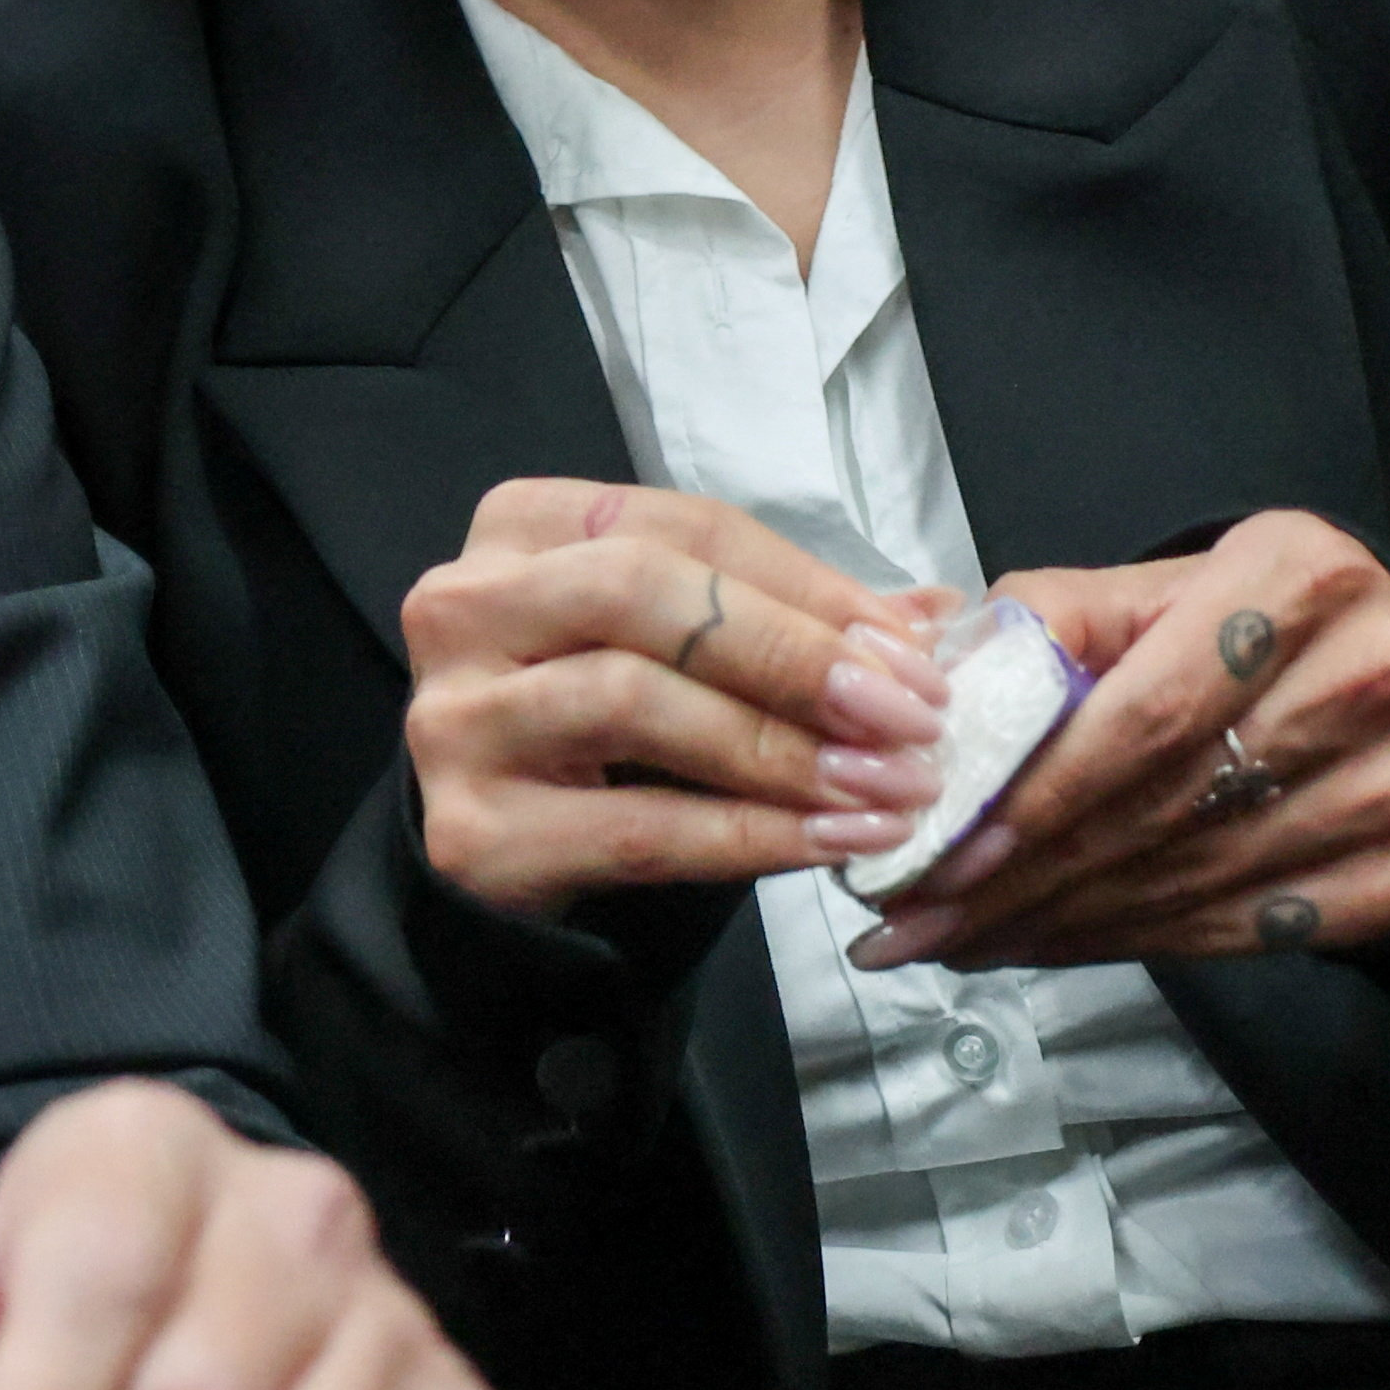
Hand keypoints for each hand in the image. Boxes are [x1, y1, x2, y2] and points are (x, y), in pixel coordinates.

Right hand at [398, 478, 958, 917]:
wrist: (505, 860)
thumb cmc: (605, 735)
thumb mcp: (688, 654)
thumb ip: (792, 623)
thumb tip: (934, 618)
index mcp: (523, 529)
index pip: (685, 529)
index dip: (809, 587)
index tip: (914, 651)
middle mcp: (465, 606)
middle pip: (642, 595)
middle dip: (791, 654)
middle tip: (907, 717)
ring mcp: (455, 718)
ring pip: (633, 703)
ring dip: (782, 750)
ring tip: (889, 788)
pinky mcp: (470, 831)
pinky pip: (634, 827)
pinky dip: (749, 836)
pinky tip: (835, 843)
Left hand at [853, 509, 1389, 971]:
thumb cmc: (1262, 625)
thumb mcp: (1168, 583)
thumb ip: (1058, 619)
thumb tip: (940, 682)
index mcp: (1297, 580)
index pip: (1145, 711)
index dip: (1038, 791)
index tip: (945, 846)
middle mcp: (1363, 683)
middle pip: (1161, 804)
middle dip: (1022, 873)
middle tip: (918, 913)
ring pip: (1189, 879)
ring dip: (1057, 920)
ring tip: (956, 933)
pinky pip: (1234, 929)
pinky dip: (1127, 943)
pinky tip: (1046, 941)